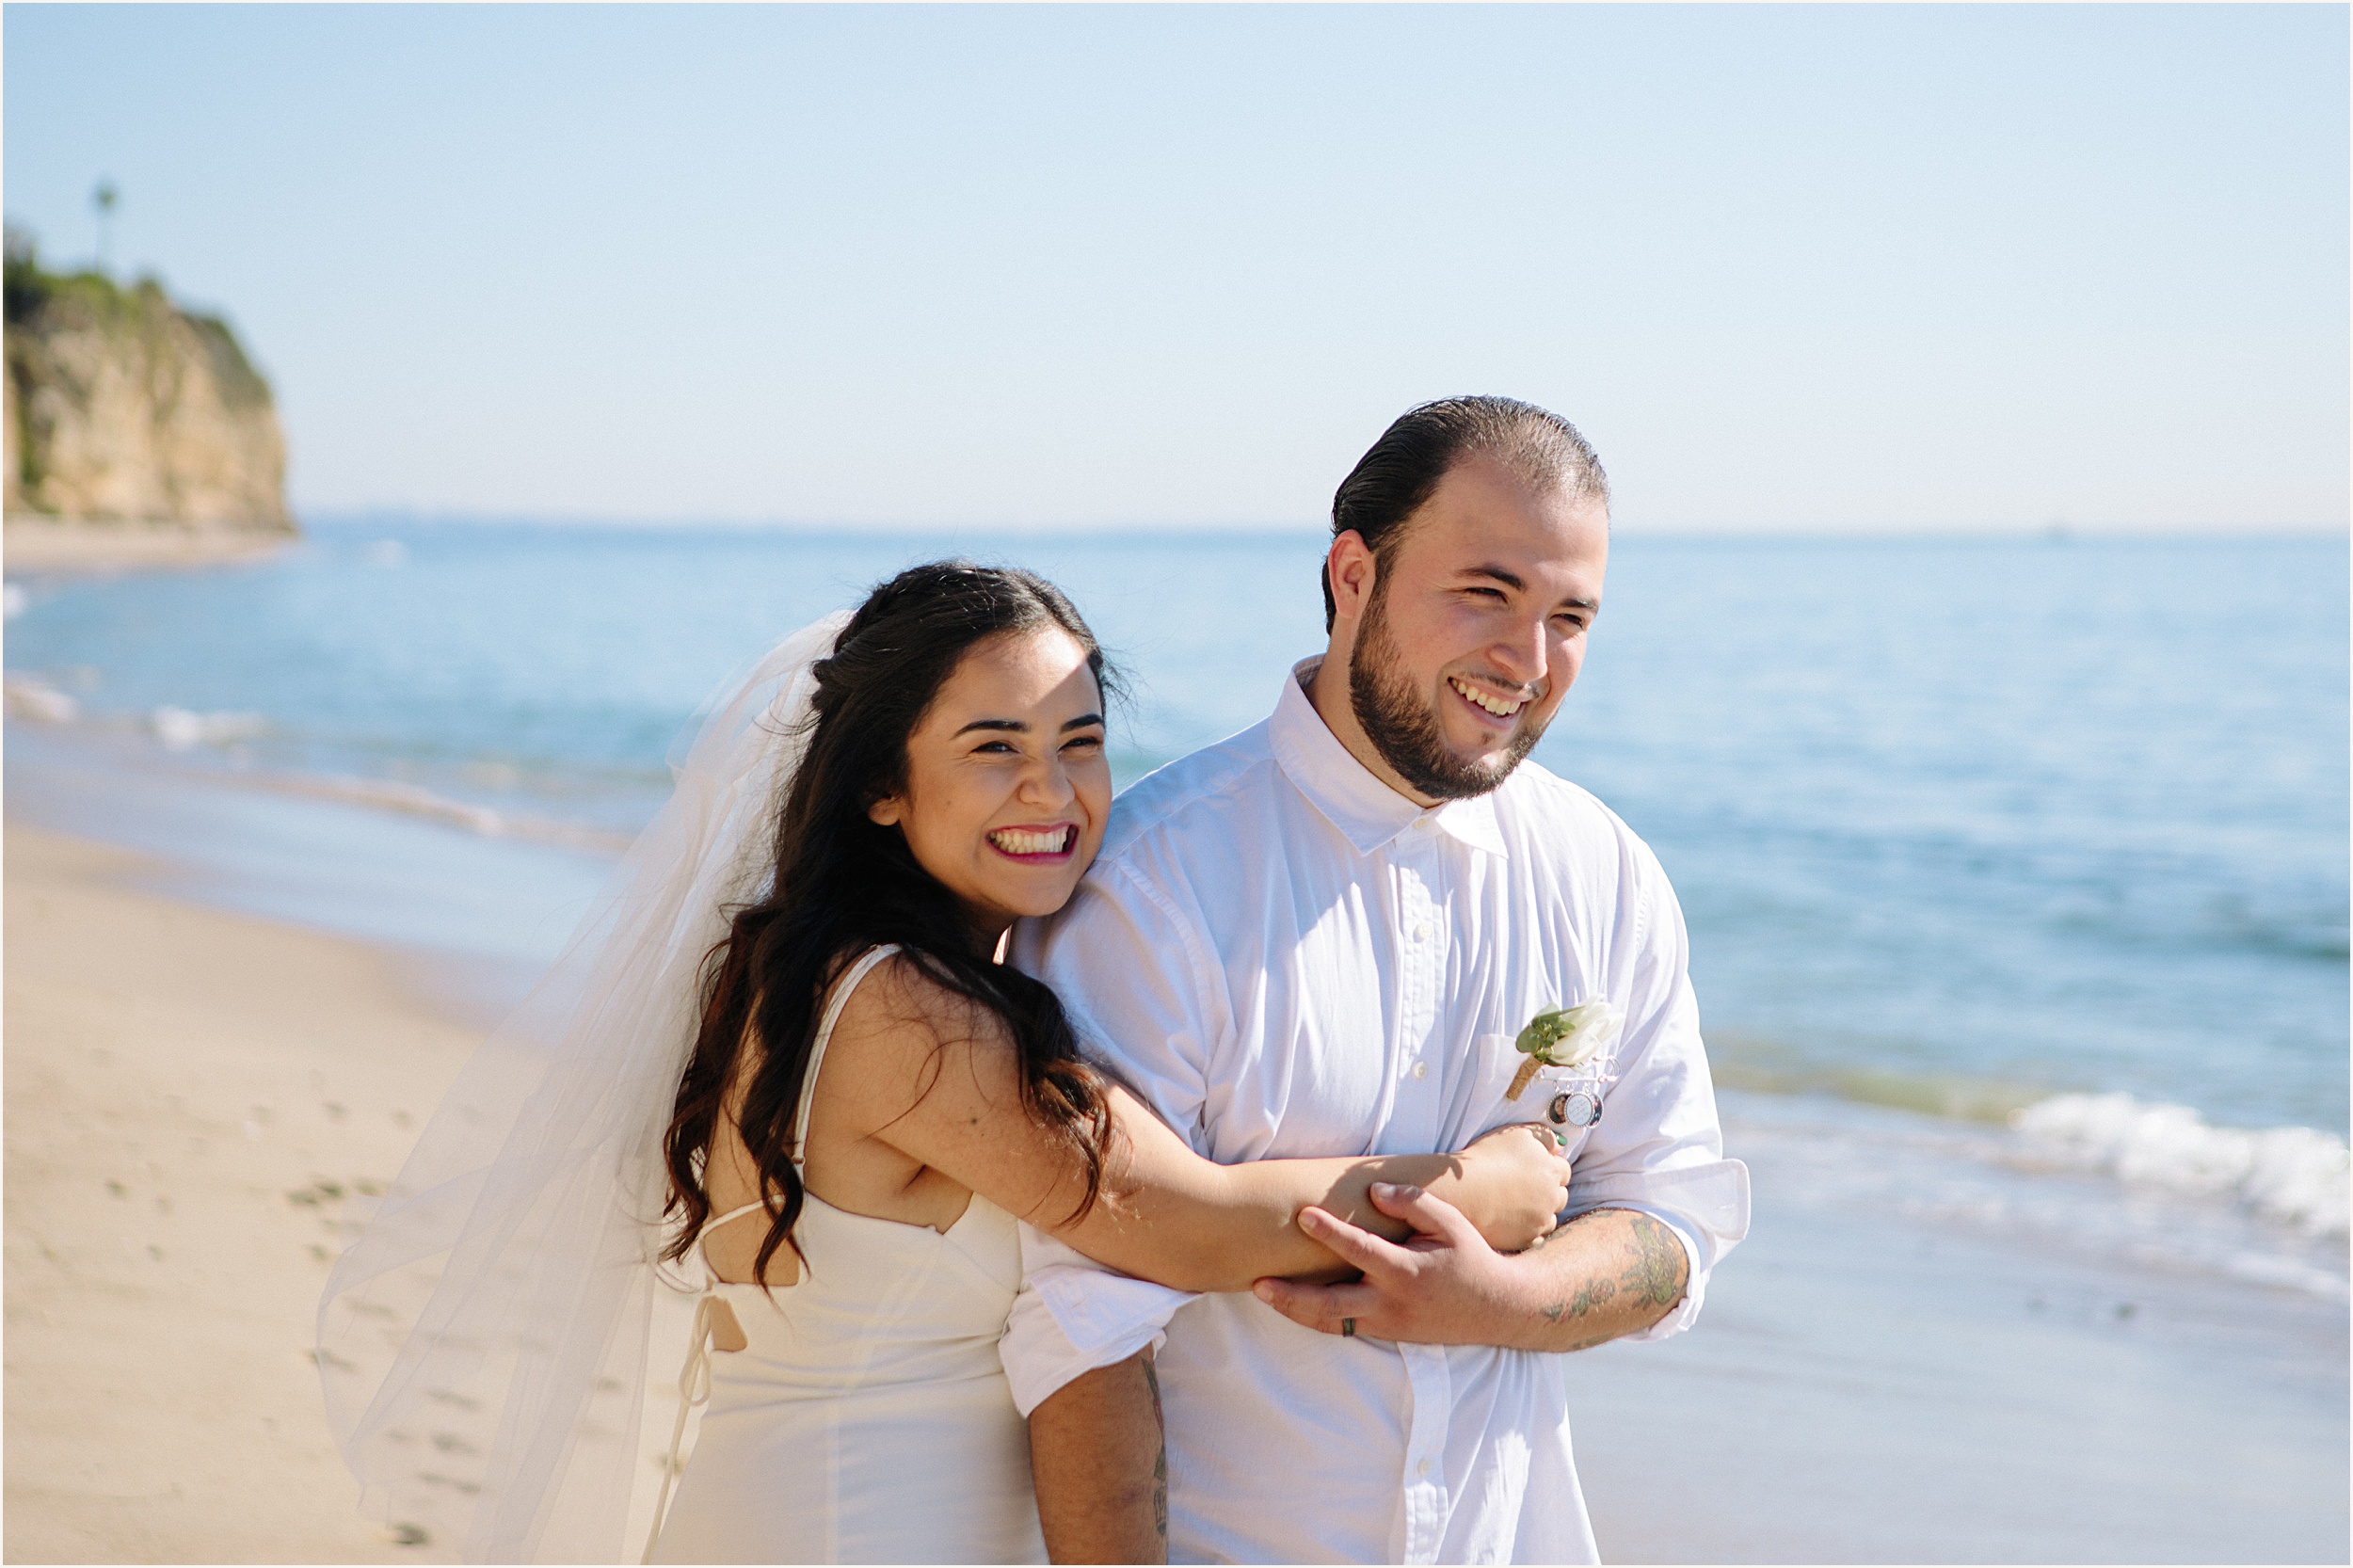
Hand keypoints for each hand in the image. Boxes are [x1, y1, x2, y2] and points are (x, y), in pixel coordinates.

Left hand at [1252, 1183, 1526, 1346]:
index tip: (1304, 1214)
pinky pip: (1342, 1328)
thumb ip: (1413, 1204)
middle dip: (1291, 1296)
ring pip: (1330, 1324)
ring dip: (1293, 1311)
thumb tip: (1375, 1192)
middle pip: (1330, 1306)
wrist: (1496, 1310)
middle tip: (1258, 1282)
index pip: (1360, 1251)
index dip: (1331, 1232)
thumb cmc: (1470, 1258)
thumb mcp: (1451, 1223)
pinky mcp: (1385, 1334)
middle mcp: (1391, 1304)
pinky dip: (1313, 1318)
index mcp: (1407, 1273)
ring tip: (1262, 1292)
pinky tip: (1290, 1303)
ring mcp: (1386, 1324)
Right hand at [1453, 1123, 1569, 1251]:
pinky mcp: (1526, 1238)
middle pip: (1560, 1196)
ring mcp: (1540, 1221)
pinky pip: (1537, 1238)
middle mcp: (1551, 1197)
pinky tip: (1514, 1223)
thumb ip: (1544, 1137)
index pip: (1563, 1170)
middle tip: (1526, 1188)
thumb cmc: (1486, 1159)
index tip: (1533, 1169)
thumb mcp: (1517, 1135)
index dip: (1549, 1168)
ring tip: (1517, 1206)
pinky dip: (1529, 1231)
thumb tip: (1559, 1146)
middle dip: (1549, 1192)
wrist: (1463, 1191)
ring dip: (1540, 1213)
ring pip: (1550, 1219)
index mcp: (1551, 1171)